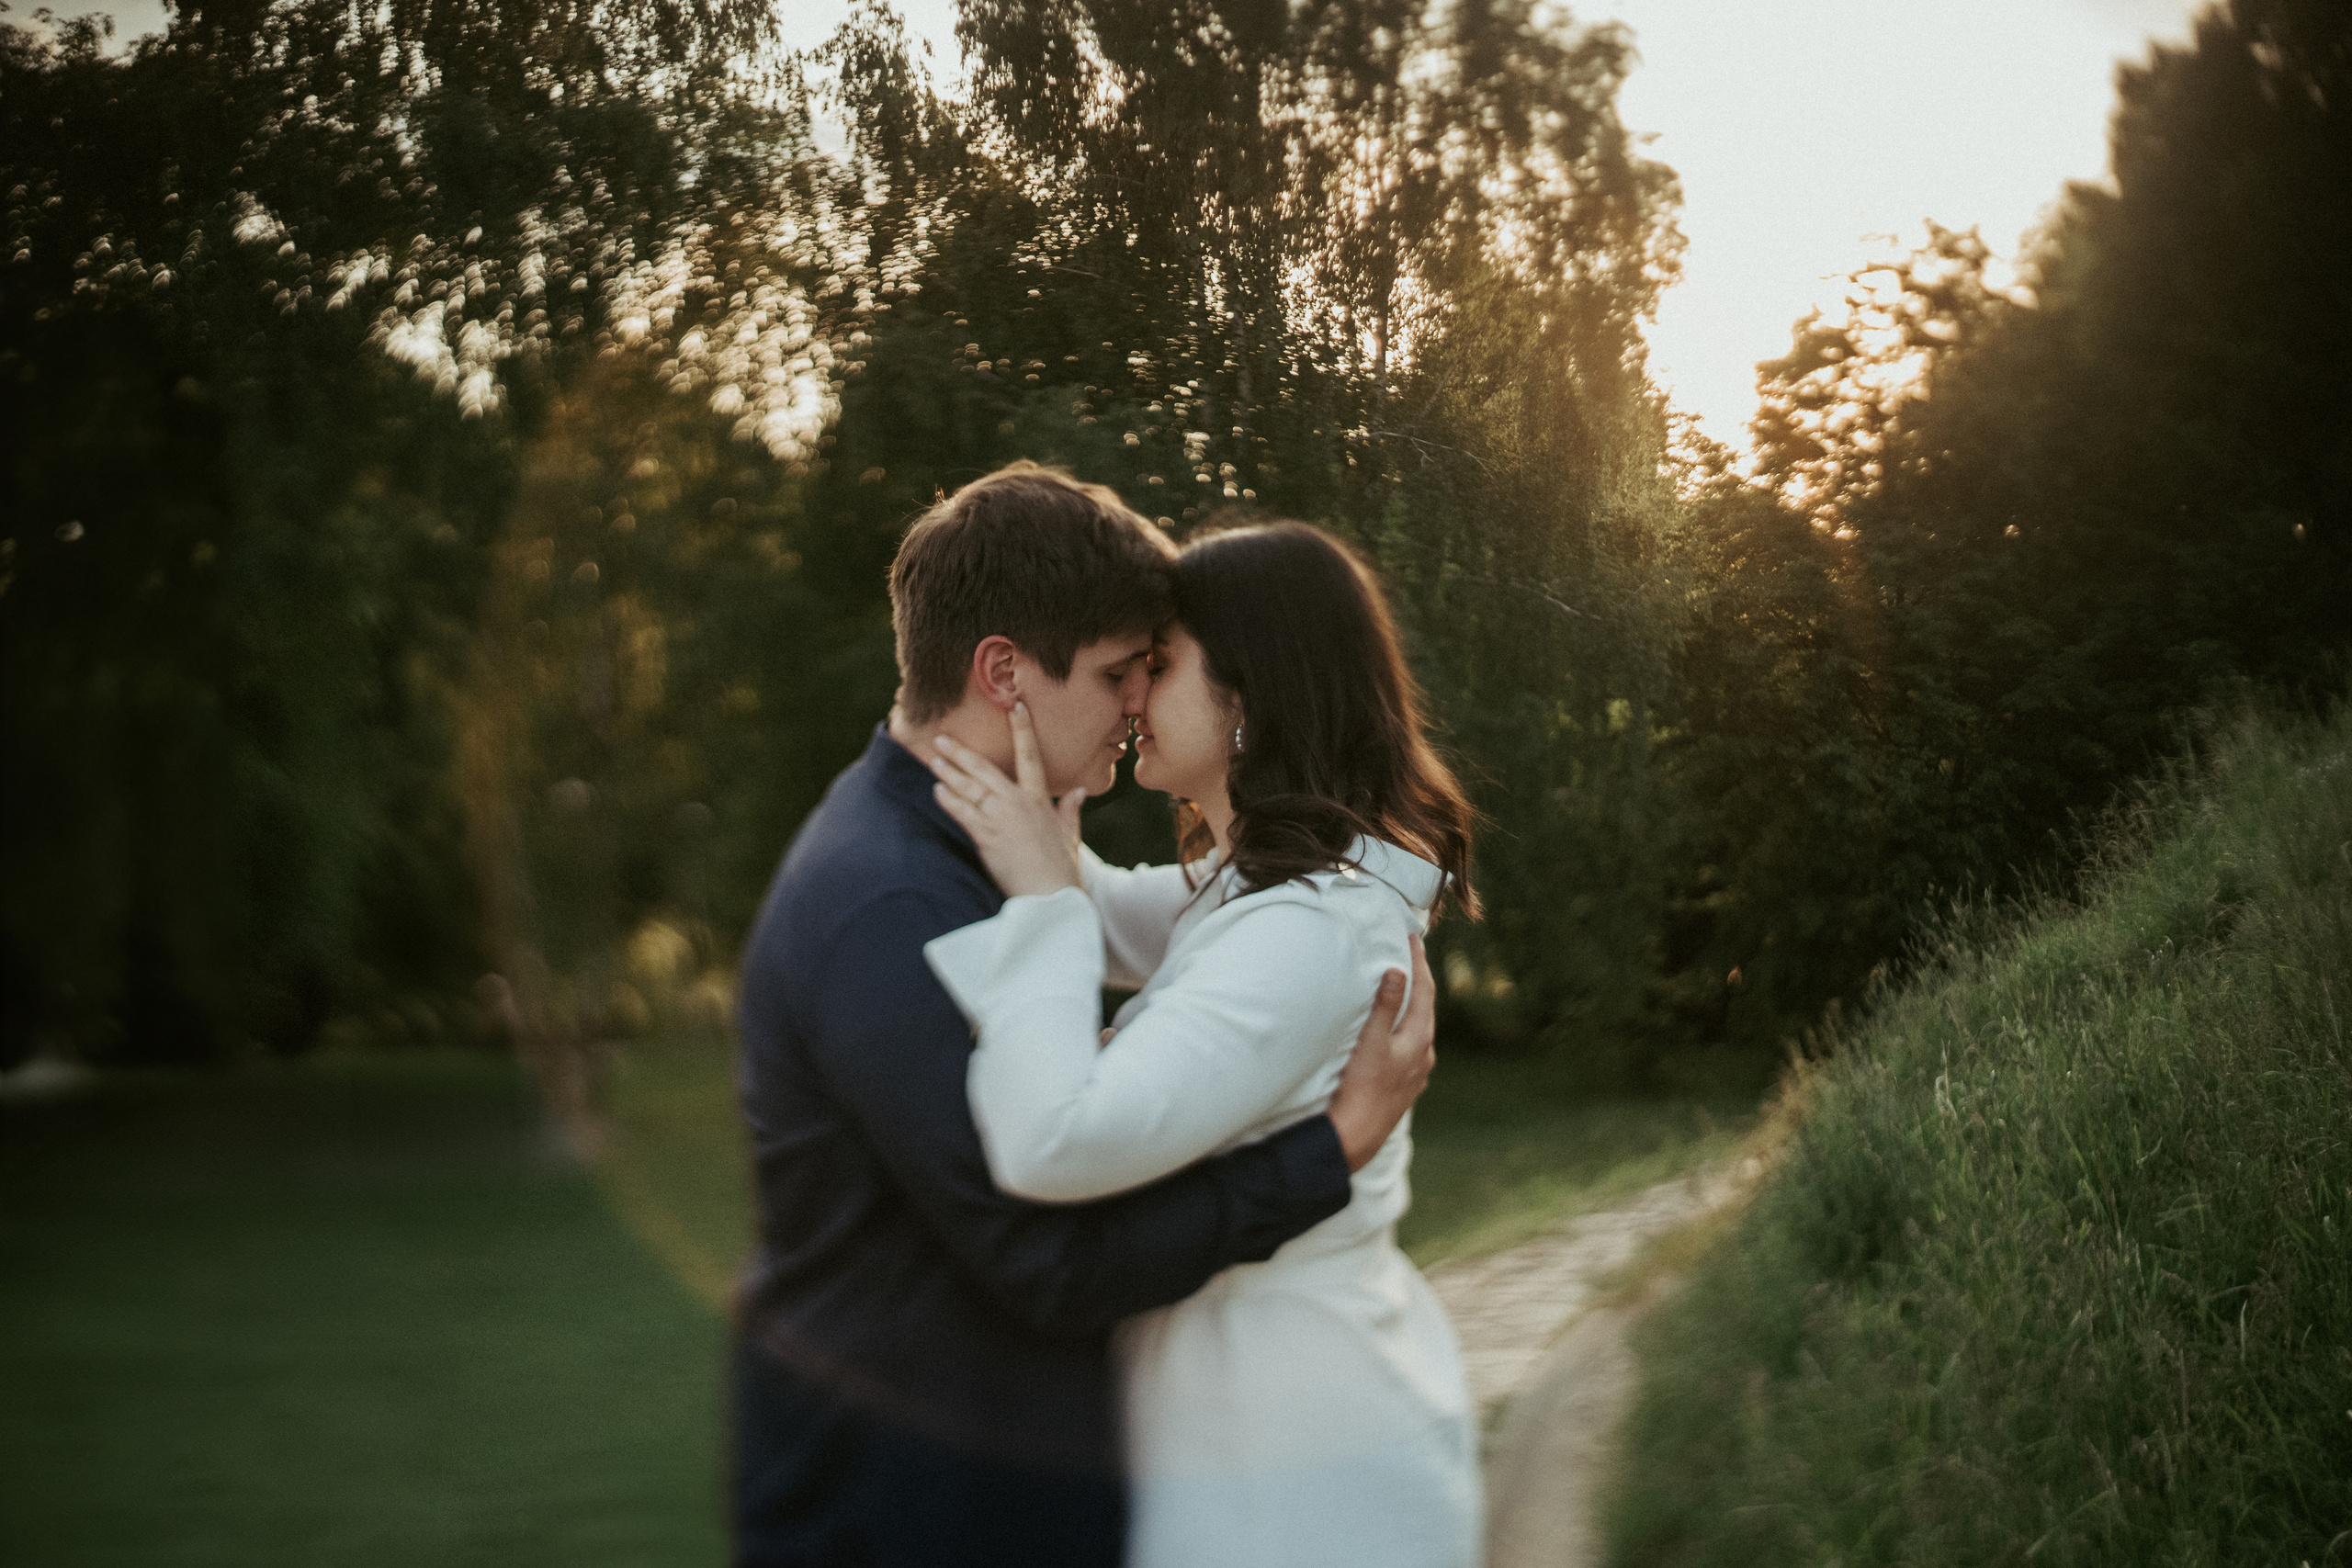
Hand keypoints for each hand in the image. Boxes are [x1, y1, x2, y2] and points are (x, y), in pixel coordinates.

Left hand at [928, 702, 1085, 897]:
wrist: (1051, 897)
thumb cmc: (1061, 870)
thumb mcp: (1070, 836)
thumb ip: (1070, 810)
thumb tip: (1079, 791)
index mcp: (1040, 800)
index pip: (1031, 756)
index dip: (1023, 729)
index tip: (1015, 706)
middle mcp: (1019, 803)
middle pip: (986, 770)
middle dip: (962, 753)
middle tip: (942, 738)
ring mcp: (1001, 819)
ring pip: (970, 789)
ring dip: (950, 774)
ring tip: (934, 761)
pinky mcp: (987, 837)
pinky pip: (963, 813)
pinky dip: (949, 800)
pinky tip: (937, 790)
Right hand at [1326, 933, 1436, 1171]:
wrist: (1358, 1136)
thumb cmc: (1361, 1088)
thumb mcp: (1371, 1042)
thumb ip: (1384, 1006)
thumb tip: (1397, 971)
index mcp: (1420, 1039)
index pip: (1424, 990)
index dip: (1419, 962)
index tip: (1413, 937)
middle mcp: (1425, 1054)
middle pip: (1426, 1007)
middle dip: (1419, 980)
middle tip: (1410, 954)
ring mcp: (1417, 1072)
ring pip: (1419, 1028)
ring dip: (1412, 1005)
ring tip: (1403, 987)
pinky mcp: (1405, 1085)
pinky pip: (1411, 1046)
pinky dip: (1405, 1028)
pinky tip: (1396, 1032)